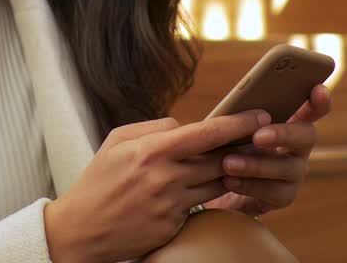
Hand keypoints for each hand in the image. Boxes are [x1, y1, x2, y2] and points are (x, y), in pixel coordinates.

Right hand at [44, 110, 271, 262]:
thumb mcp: (116, 142)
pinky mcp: (174, 226)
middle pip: (220, 159)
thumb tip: (185, 125)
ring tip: (243, 159)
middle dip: (244, 147)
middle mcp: (165, 177)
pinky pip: (201, 206)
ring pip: (216, 183)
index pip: (206, 133)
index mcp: (151, 151)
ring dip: (230, 171)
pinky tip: (210, 187)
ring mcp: (171, 205)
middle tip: (264, 137)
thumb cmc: (98, 181)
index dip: (238, 123)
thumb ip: (153, 128)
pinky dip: (206, 194)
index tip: (261, 115)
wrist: (81, 231)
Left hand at [203, 84, 331, 216]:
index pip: (312, 109)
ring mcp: (295, 172)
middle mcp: (299, 146)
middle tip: (257, 137)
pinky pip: (273, 192)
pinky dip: (249, 185)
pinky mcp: (284, 196)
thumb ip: (243, 114)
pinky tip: (229, 180)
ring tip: (228, 163)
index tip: (318, 89)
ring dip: (257, 165)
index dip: (319, 100)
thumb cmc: (228, 143)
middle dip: (283, 134)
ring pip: (288, 168)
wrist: (217, 182)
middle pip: (307, 136)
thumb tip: (240, 107)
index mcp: (289, 121)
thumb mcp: (233, 126)